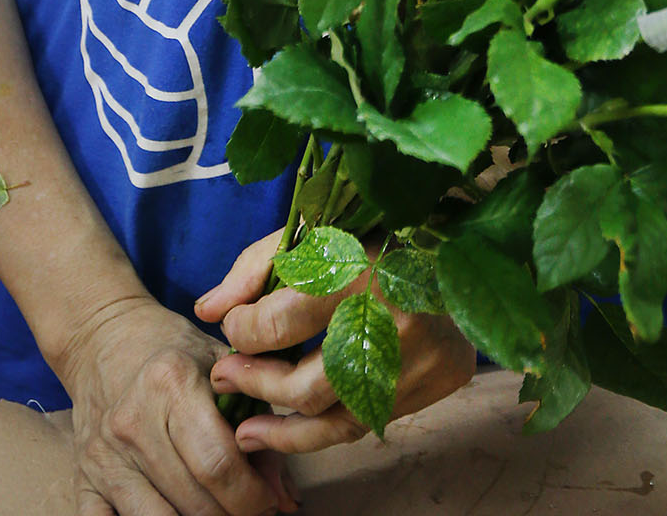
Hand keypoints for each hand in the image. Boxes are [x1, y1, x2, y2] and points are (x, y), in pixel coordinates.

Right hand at [59, 289, 300, 515]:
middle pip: (193, 501)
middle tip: (249, 508)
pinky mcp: (82, 477)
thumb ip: (259, 423)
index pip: (218, 463)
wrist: (104, 336)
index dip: (252, 496)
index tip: (268, 500)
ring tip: (216, 510)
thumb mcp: (222, 367)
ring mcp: (103, 454)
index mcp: (172, 382)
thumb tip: (286, 499)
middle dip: (231, 515)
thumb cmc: (174, 351)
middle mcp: (133, 420)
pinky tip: (173, 512)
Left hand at [195, 231, 476, 456]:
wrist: (459, 246)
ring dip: (281, 429)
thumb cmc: (374, 235)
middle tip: (224, 376)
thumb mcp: (312, 233)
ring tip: (245, 429)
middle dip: (255, 384)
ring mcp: (420, 359)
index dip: (242, 329)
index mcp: (358, 269)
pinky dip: (323, 432)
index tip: (233, 325)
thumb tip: (206, 309)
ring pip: (336, 418)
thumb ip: (255, 269)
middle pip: (305, 385)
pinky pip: (367, 420)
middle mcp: (393, 320)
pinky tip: (287, 432)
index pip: (279, 322)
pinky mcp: (438, 379)